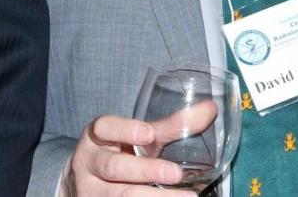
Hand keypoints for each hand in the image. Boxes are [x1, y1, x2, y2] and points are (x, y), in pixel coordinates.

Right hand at [60, 114, 192, 195]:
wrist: (87, 185)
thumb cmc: (120, 154)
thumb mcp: (138, 139)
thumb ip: (171, 126)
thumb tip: (210, 109)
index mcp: (96, 137)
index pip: (104, 128)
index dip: (123, 129)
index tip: (148, 134)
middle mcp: (89, 164)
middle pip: (113, 167)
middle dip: (146, 170)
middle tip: (175, 174)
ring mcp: (92, 191)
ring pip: (121, 195)